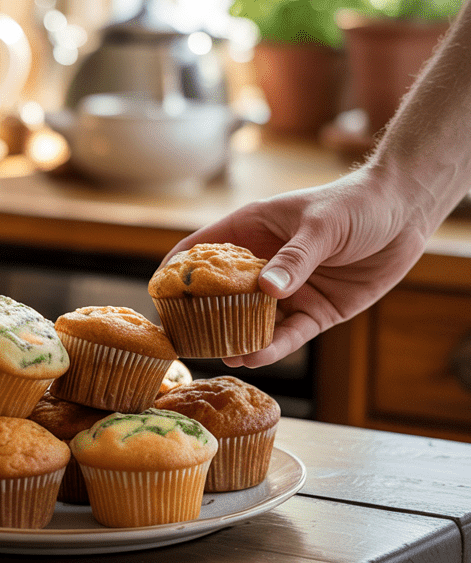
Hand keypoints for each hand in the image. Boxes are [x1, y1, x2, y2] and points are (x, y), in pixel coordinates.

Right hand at [165, 167, 427, 366]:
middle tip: (186, 340)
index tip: (157, 295)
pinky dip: (273, 347)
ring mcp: (287, 290)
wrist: (406, 215)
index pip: (201, 249)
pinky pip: (289, 335)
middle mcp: (263, 263)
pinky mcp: (315, 312)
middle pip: (222, 293)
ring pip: (253, 320)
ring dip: (238, 338)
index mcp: (251, 229)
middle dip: (203, 316)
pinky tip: (256, 358)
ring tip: (224, 356)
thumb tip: (267, 291)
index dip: (176, 270)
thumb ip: (295, 259)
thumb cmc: (357, 204)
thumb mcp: (322, 226)